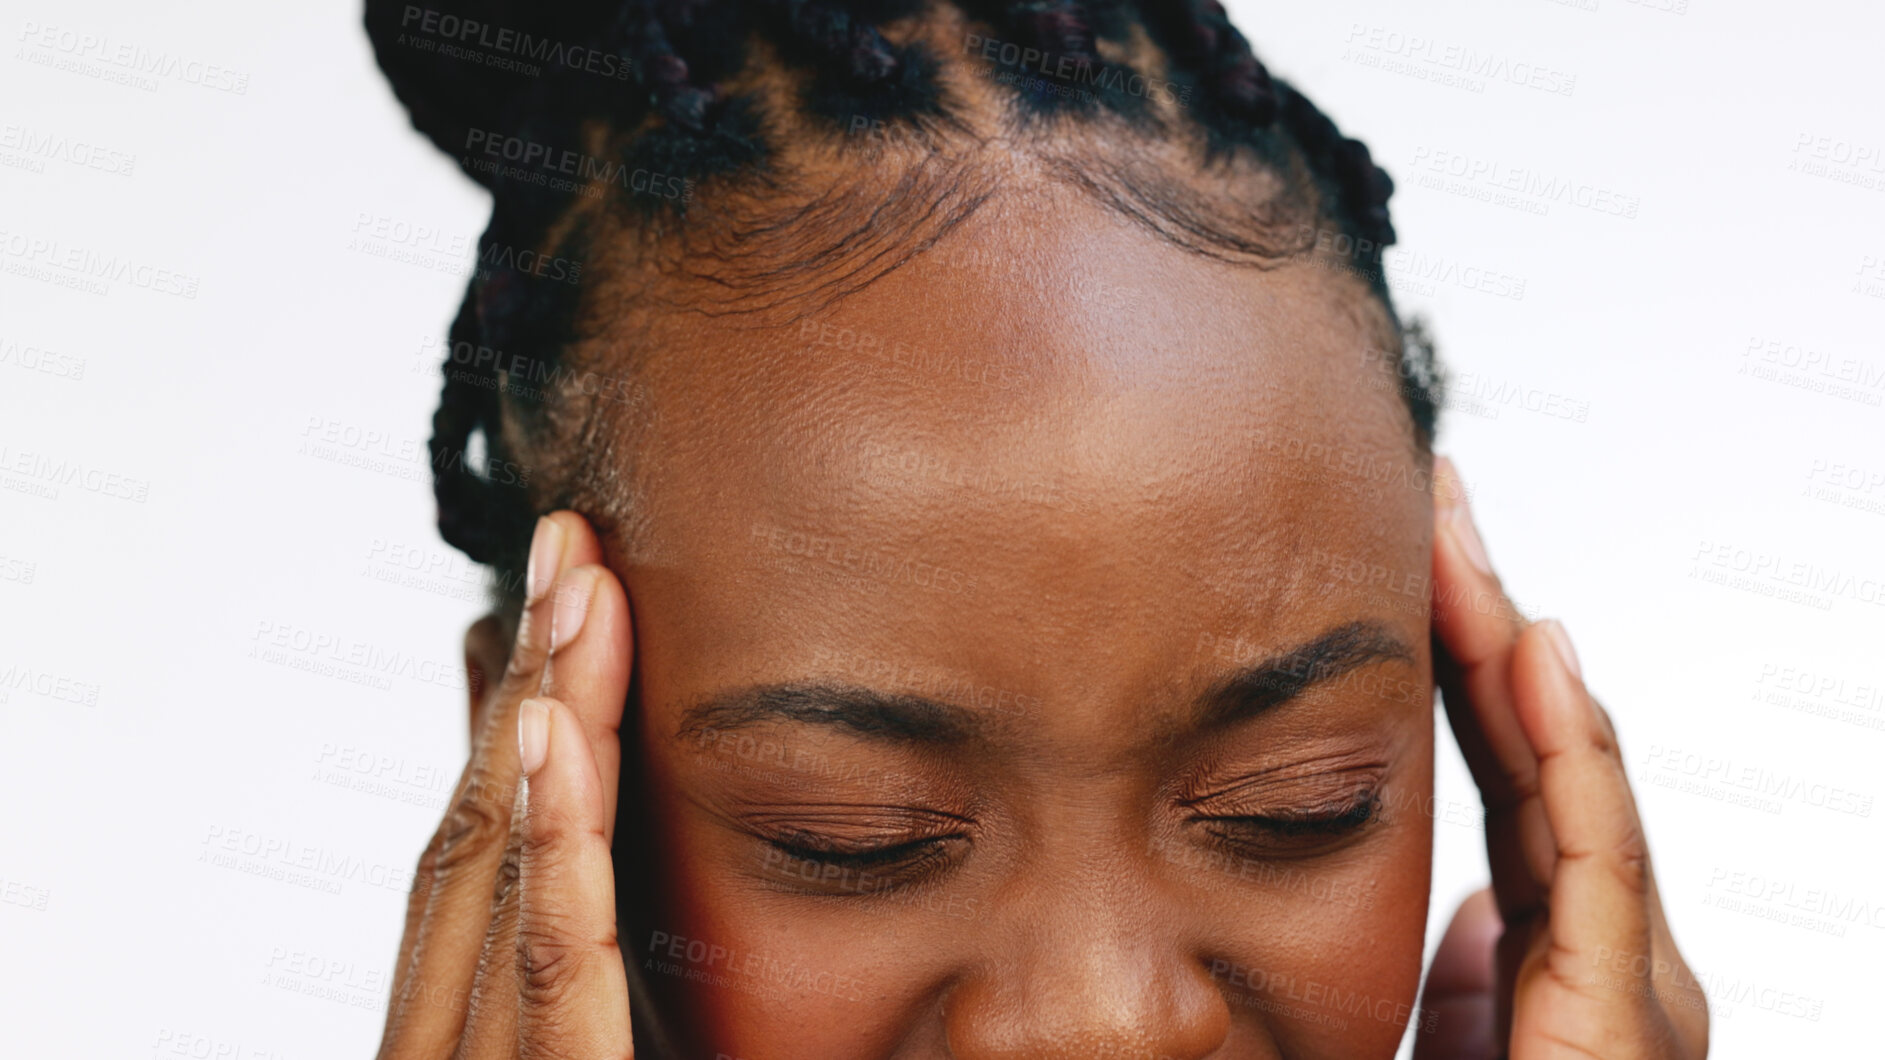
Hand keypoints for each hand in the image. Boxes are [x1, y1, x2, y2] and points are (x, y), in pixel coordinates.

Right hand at [377, 512, 635, 1058]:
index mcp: (461, 1028)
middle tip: (571, 539)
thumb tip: (606, 878)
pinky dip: (549, 840)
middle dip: (526, 676)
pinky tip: (551, 732)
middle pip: (478, 828)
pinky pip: (547, 961)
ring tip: (576, 585)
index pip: (478, 852)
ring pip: (498, 865)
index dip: (514, 711)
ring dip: (541, 712)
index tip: (563, 594)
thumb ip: (578, 992)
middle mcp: (448, 1035)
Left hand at [1415, 460, 1707, 1059]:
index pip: (1511, 780)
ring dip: (1515, 652)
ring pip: (1578, 784)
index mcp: (1557, 963)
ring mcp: (1631, 988)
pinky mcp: (1626, 1022)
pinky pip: (1597, 863)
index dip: (1466, 669)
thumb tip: (1469, 922)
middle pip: (1547, 757)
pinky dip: (1570, 754)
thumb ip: (1469, 989)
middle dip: (1489, 625)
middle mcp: (1608, 961)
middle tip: (1433, 504)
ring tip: (1465, 543)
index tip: (1414, 565)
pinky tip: (1535, 658)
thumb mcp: (1452, 1059)